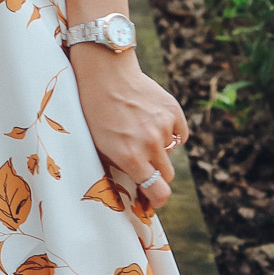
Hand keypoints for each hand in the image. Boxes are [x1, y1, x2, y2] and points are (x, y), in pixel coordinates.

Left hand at [68, 45, 189, 211]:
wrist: (105, 73)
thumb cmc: (95, 112)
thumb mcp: (100, 145)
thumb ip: (120, 166)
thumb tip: (136, 187)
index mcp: (130, 157)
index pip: (158, 192)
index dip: (157, 200)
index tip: (153, 201)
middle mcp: (150, 144)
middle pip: (167, 176)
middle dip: (157, 176)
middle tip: (144, 167)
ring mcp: (164, 126)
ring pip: (171, 153)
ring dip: (160, 151)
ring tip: (140, 134)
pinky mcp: (173, 111)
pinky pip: (178, 134)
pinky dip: (169, 133)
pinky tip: (151, 122)